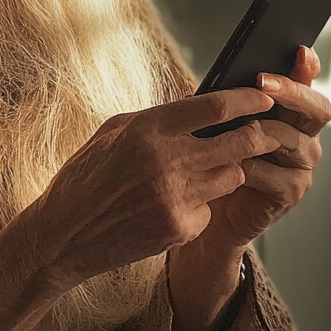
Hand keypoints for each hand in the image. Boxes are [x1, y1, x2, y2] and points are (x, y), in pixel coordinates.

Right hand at [28, 87, 284, 292]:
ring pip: (232, 176)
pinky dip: (201, 203)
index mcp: (147, 130)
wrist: (63, 234)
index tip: (264, 96)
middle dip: (260, 134)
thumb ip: (157, 118)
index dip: (247, 100)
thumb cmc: (86, 177)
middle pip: (239, 143)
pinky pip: (210, 208)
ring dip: (229, 169)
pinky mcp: (180, 228)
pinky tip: (173, 203)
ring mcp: (176, 198)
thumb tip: (199, 104)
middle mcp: (166, 162)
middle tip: (268, 130)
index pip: (215, 108)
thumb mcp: (114, 132)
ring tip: (207, 167)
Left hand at [203, 46, 329, 249]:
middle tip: (261, 81)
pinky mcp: (291, 192)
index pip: (307, 84)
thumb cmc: (212, 157)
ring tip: (234, 127)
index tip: (299, 50)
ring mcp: (301, 165)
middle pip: (316, 108)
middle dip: (290, 91)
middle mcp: (304, 136)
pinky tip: (232, 163)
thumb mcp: (217, 123)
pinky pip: (277, 175)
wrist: (207, 206)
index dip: (307, 68)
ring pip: (292, 139)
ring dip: (261, 132)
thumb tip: (218, 76)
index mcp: (289, 114)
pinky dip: (252, 167)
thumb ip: (228, 102)